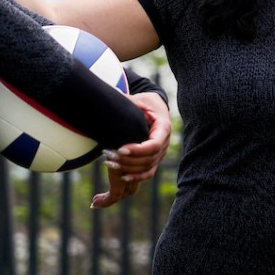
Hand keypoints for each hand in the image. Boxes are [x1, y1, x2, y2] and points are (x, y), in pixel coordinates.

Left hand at [89, 91, 171, 208]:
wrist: (154, 106)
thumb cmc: (145, 101)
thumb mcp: (138, 99)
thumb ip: (129, 102)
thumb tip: (117, 98)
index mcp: (163, 127)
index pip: (154, 145)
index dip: (138, 150)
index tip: (121, 148)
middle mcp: (164, 142)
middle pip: (149, 158)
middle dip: (128, 160)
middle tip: (109, 155)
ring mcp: (161, 152)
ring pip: (148, 167)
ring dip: (128, 168)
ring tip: (109, 163)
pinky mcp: (155, 158)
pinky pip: (149, 172)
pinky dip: (137, 176)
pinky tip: (122, 177)